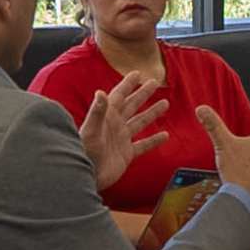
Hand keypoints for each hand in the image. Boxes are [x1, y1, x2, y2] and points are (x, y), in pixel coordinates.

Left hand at [76, 72, 171, 193]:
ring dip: (152, 113)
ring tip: (165, 103)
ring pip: (140, 122)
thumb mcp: (90, 130)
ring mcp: (121, 139)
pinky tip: (165, 136)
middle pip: (132, 105)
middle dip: (143, 93)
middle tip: (155, 82)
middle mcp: (115, 125)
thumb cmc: (84, 152)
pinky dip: (154, 141)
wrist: (86, 175)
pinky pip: (143, 145)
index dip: (127, 84)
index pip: (119, 95)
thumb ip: (97, 112)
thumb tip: (101, 92)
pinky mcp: (126, 154)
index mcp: (107, 116)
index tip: (137, 73)